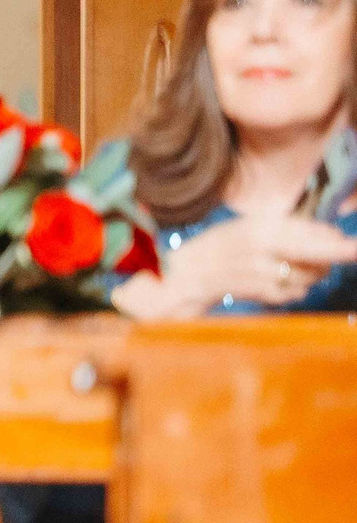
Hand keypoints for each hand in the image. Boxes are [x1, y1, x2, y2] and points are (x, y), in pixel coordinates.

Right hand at [126, 215, 356, 317]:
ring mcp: (262, 275)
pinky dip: (294, 290)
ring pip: (309, 278)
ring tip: (289, 269)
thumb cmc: (217, 247)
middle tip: (354, 250)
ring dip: (310, 276)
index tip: (354, 245)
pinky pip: (294, 294)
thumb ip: (287, 228)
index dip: (336, 241)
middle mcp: (262, 249)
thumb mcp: (248, 227)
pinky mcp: (260, 295)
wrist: (183, 276)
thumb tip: (331, 236)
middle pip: (317, 256)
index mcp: (260, 227)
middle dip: (337, 255)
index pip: (310, 233)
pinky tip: (277, 283)